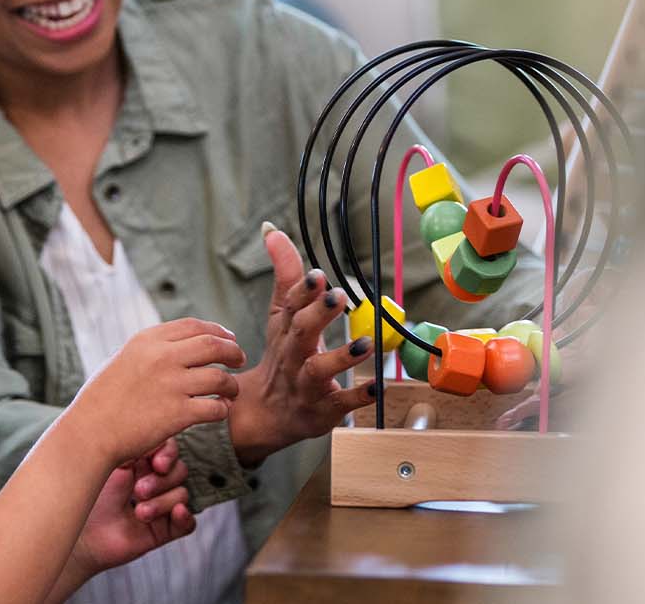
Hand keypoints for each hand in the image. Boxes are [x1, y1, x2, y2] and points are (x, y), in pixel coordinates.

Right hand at [67, 318, 245, 467]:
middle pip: (213, 345)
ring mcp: (171, 385)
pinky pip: (215, 408)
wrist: (90, 432)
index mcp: (147, 340)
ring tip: (231, 392)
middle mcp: (161, 358)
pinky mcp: (178, 414)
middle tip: (240, 359)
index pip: (194, 326)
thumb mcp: (123, 359)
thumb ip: (152, 350)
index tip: (228, 338)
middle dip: (233, 351)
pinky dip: (223, 410)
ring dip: (232, 385)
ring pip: (220, 377)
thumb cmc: (103, 399)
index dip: (218, 330)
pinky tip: (220, 411)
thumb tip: (182, 345)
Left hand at [71, 440, 195, 575]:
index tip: (157, 464)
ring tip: (139, 512)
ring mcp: (160, 506)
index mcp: (141, 462)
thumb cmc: (90, 496)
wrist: (81, 536)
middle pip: (180, 470)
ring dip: (162, 503)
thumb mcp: (111, 465)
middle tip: (138, 491)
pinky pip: (188, 523)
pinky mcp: (163, 530)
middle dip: (162, 481)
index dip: (168, 454)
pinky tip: (177, 513)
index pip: (169, 449)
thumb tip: (155, 439)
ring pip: (182, 495)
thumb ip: (134, 448)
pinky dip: (185, 517)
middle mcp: (154, 481)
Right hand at [227, 225, 376, 466]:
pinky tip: (377, 388)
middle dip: (318, 315)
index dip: (303, 290)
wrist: (267, 412)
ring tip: (364, 344)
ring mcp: (305, 385)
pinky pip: (339, 404)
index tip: (317, 275)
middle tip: (337, 296)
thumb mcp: (280, 315)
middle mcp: (292, 356)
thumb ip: (285, 274)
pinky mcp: (321, 410)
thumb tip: (272, 230)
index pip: (289, 307)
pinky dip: (357, 397)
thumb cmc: (282, 356)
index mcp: (284, 330)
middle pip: (300, 334)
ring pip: (318, 371)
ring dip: (341, 357)